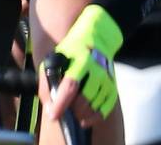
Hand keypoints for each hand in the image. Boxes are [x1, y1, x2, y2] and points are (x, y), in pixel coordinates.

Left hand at [43, 4, 122, 127]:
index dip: (61, 104)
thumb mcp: (53, 60)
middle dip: (71, 109)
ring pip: (94, 105)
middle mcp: (97, 70)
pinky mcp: (113, 86)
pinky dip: (95, 117)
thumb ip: (47, 83)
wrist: (96, 39)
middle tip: (62, 110)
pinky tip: (84, 120)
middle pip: (84, 99)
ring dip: (81, 114)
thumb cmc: (70, 52)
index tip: (53, 117)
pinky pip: (106, 108)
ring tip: (72, 112)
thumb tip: (50, 108)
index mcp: (80, 61)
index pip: (70, 87)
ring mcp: (107, 79)